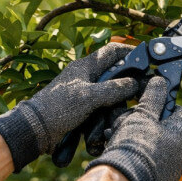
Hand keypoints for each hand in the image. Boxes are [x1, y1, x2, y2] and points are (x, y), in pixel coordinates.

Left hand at [0, 43, 138, 171]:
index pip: (111, 51)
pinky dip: (110, 109)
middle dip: (128, 78)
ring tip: (134, 102)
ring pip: (109, 90)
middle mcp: (85, 77)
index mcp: (85, 66)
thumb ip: (113, 89)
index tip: (146, 59)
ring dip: (119, 96)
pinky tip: (117, 116)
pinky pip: (101, 105)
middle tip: (144, 86)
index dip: (129, 52)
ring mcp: (83, 92)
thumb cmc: (58, 108)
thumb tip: (134, 84)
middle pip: (113, 72)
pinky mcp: (81, 108)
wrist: (35, 129)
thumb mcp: (89, 97)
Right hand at [86, 76, 181, 180]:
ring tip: (116, 137)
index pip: (179, 111)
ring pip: (156, 148)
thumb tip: (161, 81)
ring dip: (139, 140)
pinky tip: (121, 154)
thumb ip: (153, 96)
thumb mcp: (142, 114)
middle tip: (125, 122)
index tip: (147, 104)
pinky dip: (139, 157)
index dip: (163, 104)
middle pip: (165, 130)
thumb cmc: (135, 144)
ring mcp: (173, 172)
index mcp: (181, 133)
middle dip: (146, 124)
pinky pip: (151, 165)